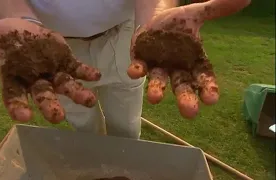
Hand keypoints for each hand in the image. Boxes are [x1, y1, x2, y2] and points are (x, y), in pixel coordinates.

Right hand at [0, 18, 100, 122]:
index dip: (17, 106)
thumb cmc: (6, 37)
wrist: (25, 28)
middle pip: (43, 96)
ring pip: (65, 86)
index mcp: (15, 78)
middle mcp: (35, 80)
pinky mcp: (66, 63)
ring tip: (89, 100)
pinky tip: (96, 76)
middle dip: (51, 106)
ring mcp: (53, 73)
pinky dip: (87, 73)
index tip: (23, 116)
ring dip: (77, 93)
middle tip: (58, 118)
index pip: (14, 96)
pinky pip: (78, 70)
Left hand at [128, 0, 249, 118]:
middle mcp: (177, 69)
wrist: (155, 20)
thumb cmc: (179, 24)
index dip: (208, 88)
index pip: (203, 77)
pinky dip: (137, 70)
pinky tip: (134, 72)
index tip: (211, 100)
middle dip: (185, 98)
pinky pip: (140, 68)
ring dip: (157, 90)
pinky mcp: (142, 62)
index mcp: (193, 61)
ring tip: (155, 98)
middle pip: (182, 86)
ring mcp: (158, 67)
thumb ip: (215, 10)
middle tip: (189, 112)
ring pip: (159, 81)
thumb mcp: (196, 15)